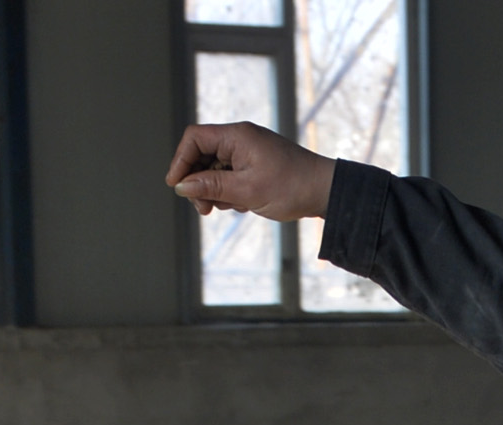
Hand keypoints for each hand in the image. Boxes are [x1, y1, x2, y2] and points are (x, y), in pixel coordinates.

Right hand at [165, 123, 332, 221]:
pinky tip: (245, 204)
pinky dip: (230, 192)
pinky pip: (230, 176)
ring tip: (233, 206)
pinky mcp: (255, 165)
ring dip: (215, 191)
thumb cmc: (291, 186)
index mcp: (237, 136)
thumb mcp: (246, 190)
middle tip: (204, 209)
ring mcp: (248, 152)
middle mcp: (240, 139)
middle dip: (198, 183)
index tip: (177, 186)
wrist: (325, 191)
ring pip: (215, 169)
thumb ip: (211, 186)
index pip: (194, 139)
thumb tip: (182, 186)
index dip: (180, 161)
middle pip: (202, 155)